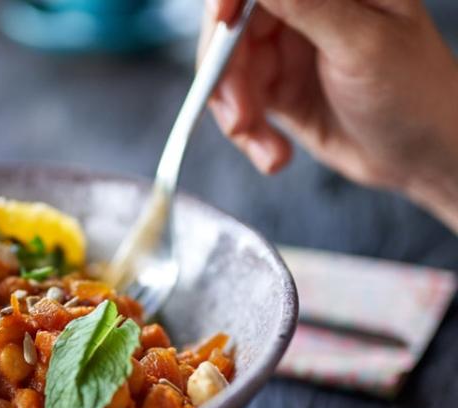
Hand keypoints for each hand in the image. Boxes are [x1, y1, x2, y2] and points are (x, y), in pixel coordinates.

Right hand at [202, 0, 457, 230]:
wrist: (422, 155)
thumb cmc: (413, 93)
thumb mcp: (362, 44)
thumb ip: (309, 4)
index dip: (229, 1)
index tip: (221, 26)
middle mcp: (306, 8)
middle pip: (232, 27)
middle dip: (227, 75)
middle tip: (240, 116)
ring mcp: (288, 48)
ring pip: (228, 70)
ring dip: (237, 114)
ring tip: (264, 146)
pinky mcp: (277, 87)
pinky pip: (237, 103)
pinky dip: (247, 134)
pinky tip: (273, 154)